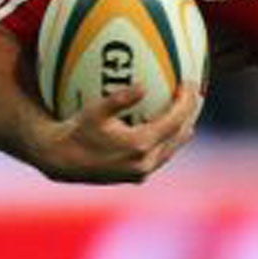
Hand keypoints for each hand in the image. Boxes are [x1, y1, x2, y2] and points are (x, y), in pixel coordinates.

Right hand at [33, 78, 201, 183]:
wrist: (61, 162)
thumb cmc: (75, 132)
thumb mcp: (94, 112)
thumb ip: (119, 99)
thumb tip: (143, 86)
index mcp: (140, 146)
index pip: (175, 120)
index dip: (186, 101)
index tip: (190, 82)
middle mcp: (146, 162)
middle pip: (180, 134)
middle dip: (191, 112)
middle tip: (197, 92)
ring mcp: (143, 172)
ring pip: (173, 147)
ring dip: (183, 126)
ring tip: (189, 108)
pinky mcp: (137, 176)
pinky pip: (162, 154)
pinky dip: (170, 138)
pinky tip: (169, 126)